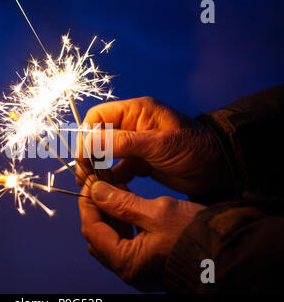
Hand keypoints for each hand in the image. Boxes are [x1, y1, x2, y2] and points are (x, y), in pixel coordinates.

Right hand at [76, 96, 233, 195]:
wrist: (218, 170)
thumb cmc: (194, 149)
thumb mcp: (159, 144)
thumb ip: (124, 142)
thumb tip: (89, 142)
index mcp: (136, 112)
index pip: (98, 116)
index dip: (87, 134)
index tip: (83, 156)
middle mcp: (132, 126)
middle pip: (98, 136)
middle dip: (89, 154)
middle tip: (84, 174)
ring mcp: (135, 146)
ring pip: (105, 154)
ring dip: (98, 168)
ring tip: (92, 185)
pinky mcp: (140, 163)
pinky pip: (118, 169)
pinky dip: (112, 178)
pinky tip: (111, 189)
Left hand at [79, 176, 204, 290]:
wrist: (228, 251)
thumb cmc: (195, 234)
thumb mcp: (156, 212)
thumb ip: (121, 202)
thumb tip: (96, 191)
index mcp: (126, 262)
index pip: (92, 229)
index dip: (87, 204)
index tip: (90, 183)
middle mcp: (128, 270)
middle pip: (98, 236)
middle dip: (97, 208)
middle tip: (100, 184)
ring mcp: (138, 269)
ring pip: (110, 238)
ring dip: (109, 214)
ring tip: (114, 189)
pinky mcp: (148, 262)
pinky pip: (125, 241)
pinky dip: (122, 222)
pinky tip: (126, 203)